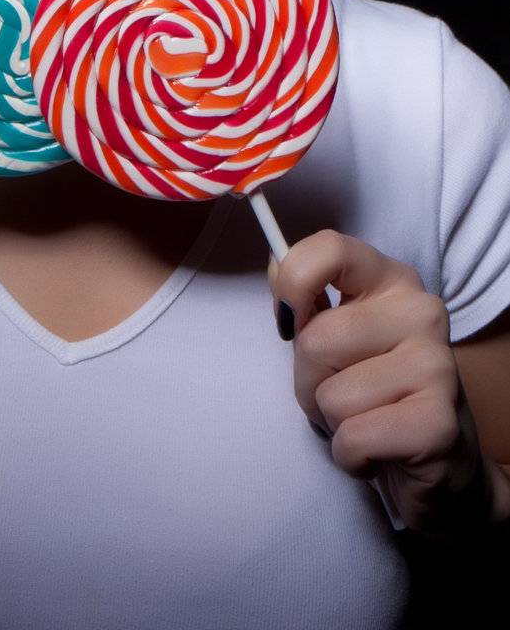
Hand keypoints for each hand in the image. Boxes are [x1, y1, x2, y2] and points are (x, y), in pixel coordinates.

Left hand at [267, 230, 491, 537]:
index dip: (293, 282)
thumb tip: (276, 264)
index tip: (288, 320)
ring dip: (334, 422)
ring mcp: (436, 364)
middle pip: (316, 339)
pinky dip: (352, 457)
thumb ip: (307, 301)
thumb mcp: (336, 339)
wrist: (437, 466)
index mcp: (392, 280)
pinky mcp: (438, 421)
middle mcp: (421, 311)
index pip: (331, 248)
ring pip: (332, 395)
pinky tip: (380, 453)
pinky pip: (353, 438)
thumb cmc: (373, 395)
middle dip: (311, 382)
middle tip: (344, 397)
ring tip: (367, 422)